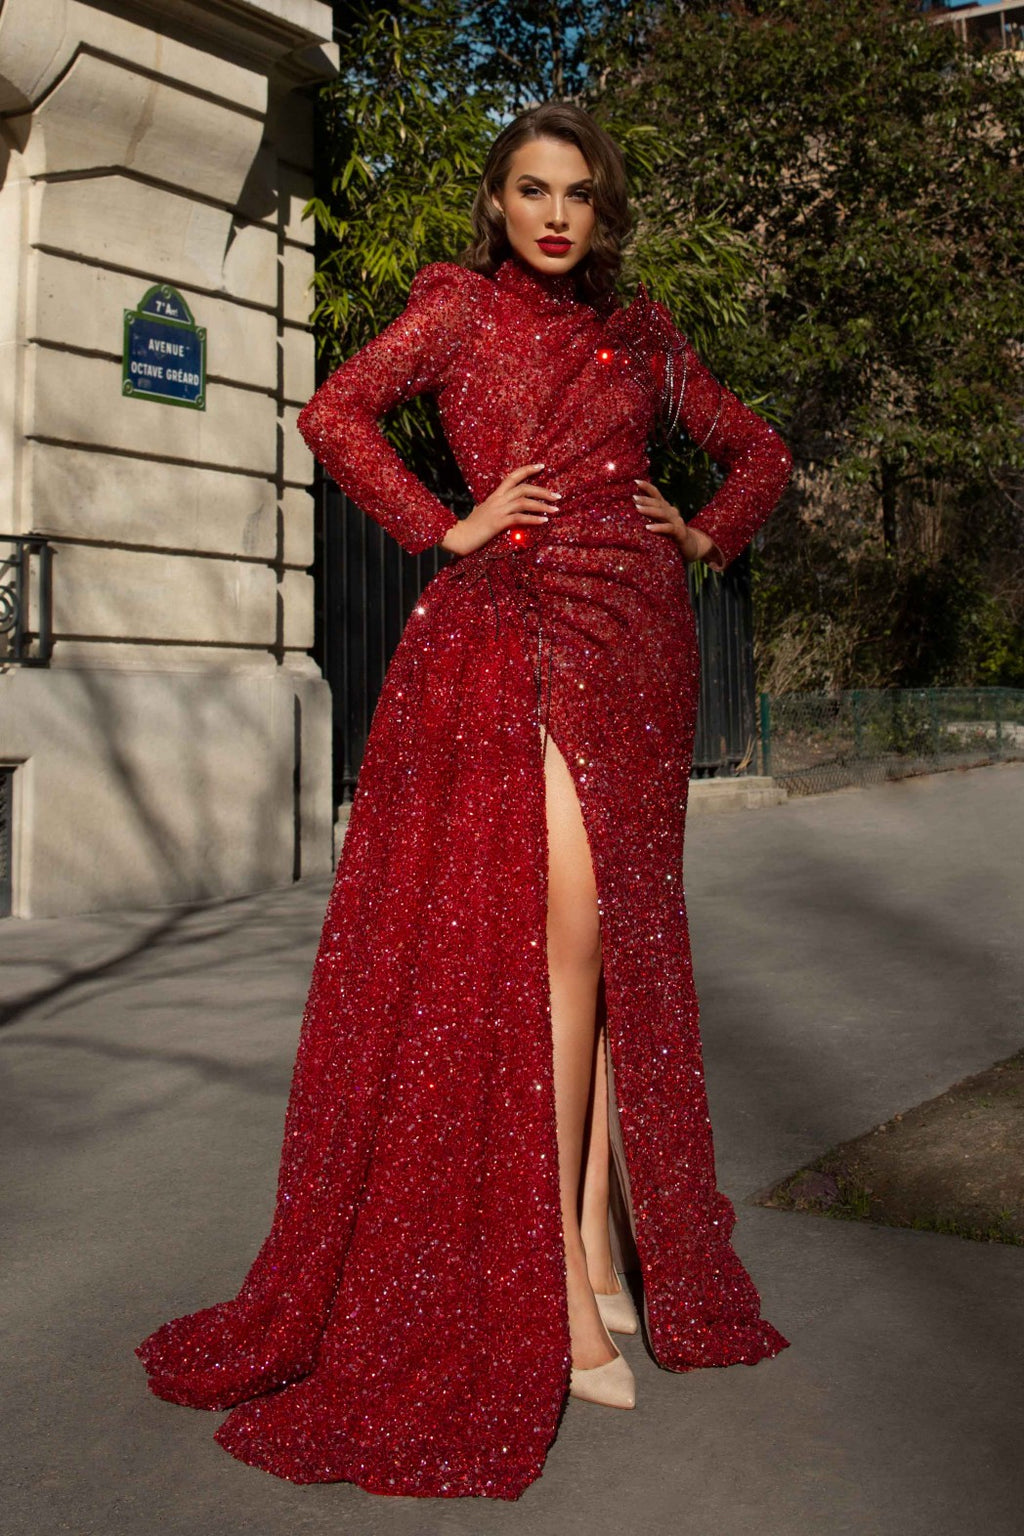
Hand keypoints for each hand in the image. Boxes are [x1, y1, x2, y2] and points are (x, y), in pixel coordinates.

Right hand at [439, 464, 559, 555]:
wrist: (457, 537)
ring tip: (555, 509)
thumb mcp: (482, 513)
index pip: (512, 477)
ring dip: (542, 505)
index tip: (542, 466)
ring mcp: (497, 510)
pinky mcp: (497, 523)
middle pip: (523, 488)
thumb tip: (500, 511)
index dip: (527, 470)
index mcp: (494, 496)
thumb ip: (492, 509)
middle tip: (557, 496)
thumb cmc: (469, 528)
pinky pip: (519, 518)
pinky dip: (533, 519)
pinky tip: (544, 521)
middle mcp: (497, 500)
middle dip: (542, 491)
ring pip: (524, 502)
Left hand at [632, 479, 723, 569]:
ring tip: (637, 508)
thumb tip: (633, 509)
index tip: (636, 481)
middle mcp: (672, 512)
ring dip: (649, 510)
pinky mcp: (680, 533)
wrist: (693, 547)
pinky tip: (648, 528)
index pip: (656, 494)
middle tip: (633, 497)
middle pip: (658, 503)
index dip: (647, 487)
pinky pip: (668, 528)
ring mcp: (677, 522)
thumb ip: (651, 516)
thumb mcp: (661, 523)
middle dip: (645, 499)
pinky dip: (658, 527)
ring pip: (662, 514)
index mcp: (666, 509)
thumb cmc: (672, 536)